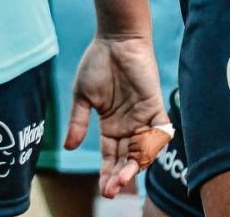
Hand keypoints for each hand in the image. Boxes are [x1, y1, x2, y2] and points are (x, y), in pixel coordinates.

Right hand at [67, 33, 170, 198]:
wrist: (116, 38)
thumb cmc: (97, 62)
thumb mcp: (83, 96)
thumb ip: (78, 122)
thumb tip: (69, 147)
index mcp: (111, 126)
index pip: (111, 158)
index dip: (107, 175)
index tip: (103, 190)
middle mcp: (128, 125)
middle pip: (128, 159)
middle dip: (121, 176)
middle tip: (112, 189)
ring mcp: (142, 116)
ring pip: (143, 150)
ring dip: (135, 166)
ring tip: (124, 177)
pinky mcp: (154, 104)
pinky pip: (160, 128)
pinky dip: (156, 142)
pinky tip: (146, 156)